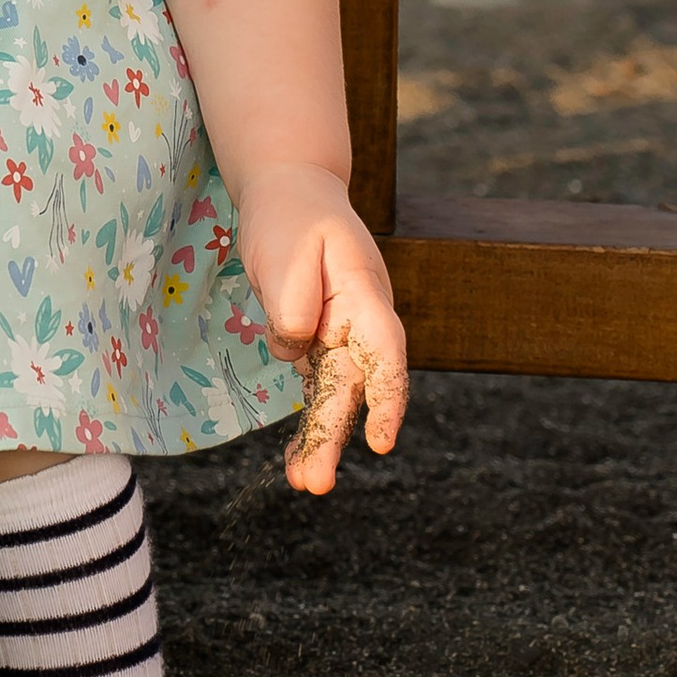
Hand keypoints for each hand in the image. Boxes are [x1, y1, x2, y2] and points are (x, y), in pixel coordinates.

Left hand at [237, 164, 408, 488]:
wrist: (289, 190)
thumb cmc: (293, 212)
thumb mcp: (290, 246)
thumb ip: (294, 300)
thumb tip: (294, 350)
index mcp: (364, 295)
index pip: (385, 353)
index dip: (387, 399)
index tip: (382, 442)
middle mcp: (360, 323)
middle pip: (353, 387)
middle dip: (335, 436)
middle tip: (314, 485)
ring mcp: (340, 336)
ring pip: (334, 397)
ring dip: (321, 441)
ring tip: (303, 484)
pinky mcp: (316, 343)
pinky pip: (315, 391)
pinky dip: (307, 424)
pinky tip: (295, 465)